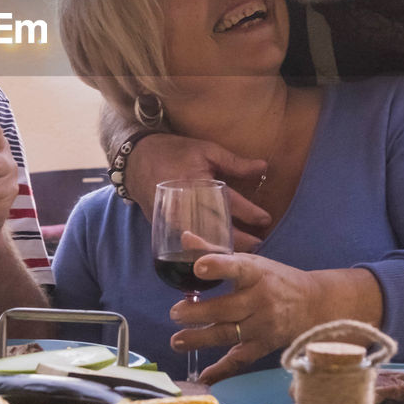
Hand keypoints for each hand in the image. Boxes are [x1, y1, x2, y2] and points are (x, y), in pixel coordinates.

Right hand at [126, 134, 270, 250]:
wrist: (137, 159)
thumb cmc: (175, 152)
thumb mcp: (206, 150)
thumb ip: (235, 162)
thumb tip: (264, 167)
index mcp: (199, 182)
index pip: (230, 202)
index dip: (250, 213)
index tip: (266, 220)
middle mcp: (186, 204)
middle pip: (218, 227)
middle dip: (240, 238)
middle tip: (259, 244)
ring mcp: (173, 218)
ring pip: (203, 239)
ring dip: (223, 247)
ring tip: (242, 253)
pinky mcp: (164, 226)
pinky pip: (187, 242)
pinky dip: (203, 248)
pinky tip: (215, 254)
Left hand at [165, 254, 319, 385]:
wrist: (313, 305)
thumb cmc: (275, 278)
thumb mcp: (250, 260)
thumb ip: (215, 251)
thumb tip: (184, 238)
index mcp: (256, 272)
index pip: (237, 267)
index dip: (218, 266)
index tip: (199, 267)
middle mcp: (261, 299)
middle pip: (226, 308)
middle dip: (197, 313)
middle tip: (174, 313)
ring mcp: (263, 326)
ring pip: (228, 334)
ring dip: (199, 339)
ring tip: (176, 341)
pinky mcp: (264, 346)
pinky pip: (240, 360)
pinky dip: (222, 370)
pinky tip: (204, 376)